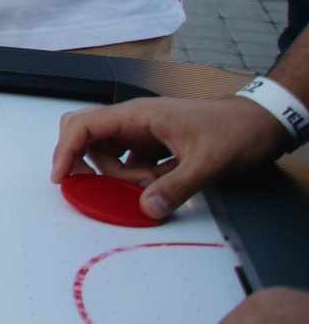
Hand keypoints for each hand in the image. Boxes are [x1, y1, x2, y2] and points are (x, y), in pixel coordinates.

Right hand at [49, 94, 290, 218]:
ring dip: (120, 175)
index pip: (84, 126)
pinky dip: (136, 177)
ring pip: (109, 153)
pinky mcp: (154, 144)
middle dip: (85, 162)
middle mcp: (135, 121)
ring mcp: (144, 132)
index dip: (65, 151)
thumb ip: (175, 188)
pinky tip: (159, 184)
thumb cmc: (235, 129)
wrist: (261, 123)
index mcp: (138, 115)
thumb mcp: (207, 163)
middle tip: (93, 185)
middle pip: (87, 136)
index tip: (61, 177)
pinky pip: (130, 161)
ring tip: (151, 186)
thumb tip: (146, 208)